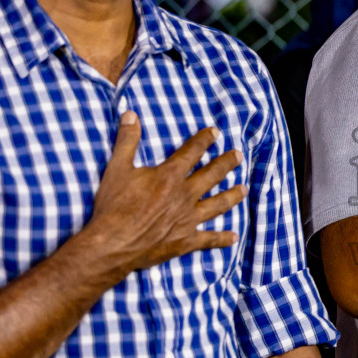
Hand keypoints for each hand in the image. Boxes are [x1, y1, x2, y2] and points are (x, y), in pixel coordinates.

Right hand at [83, 112, 245, 276]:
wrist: (113, 244)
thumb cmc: (114, 206)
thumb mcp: (117, 168)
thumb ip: (127, 140)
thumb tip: (130, 114)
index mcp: (170, 176)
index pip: (192, 152)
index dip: (204, 140)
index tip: (215, 133)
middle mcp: (184, 196)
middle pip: (212, 175)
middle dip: (226, 163)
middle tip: (238, 156)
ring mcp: (188, 219)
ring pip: (217, 205)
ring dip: (232, 196)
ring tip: (243, 189)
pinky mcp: (186, 241)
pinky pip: (209, 239)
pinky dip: (222, 238)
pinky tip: (234, 237)